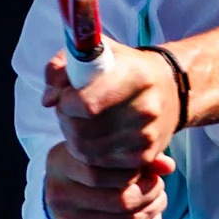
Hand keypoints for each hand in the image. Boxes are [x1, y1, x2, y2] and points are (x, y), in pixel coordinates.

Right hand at [41, 136, 168, 218]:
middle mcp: (58, 195)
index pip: (102, 171)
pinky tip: (153, 217)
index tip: (148, 169)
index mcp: (60, 163)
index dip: (135, 171)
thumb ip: (137, 155)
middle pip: (119, 200)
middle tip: (159, 186)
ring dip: (153, 210)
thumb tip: (168, 167)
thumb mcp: (107, 155)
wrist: (67, 203)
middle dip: (150, 193)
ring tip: (159, 199)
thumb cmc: (93, 171)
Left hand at [50, 44, 180, 180]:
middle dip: (65, 121)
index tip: (64, 97)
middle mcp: (145, 108)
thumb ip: (62, 67)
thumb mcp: (95, 53)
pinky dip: (89, 154)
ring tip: (79, 123)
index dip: (65, 103)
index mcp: (135, 75)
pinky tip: (93, 137)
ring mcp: (146, 137)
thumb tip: (48, 100)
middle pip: (82, 131)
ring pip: (87, 152)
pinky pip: (101, 165)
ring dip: (73, 139)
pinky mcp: (145, 157)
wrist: (170, 90)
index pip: (87, 104)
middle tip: (69, 111)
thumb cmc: (125, 67)